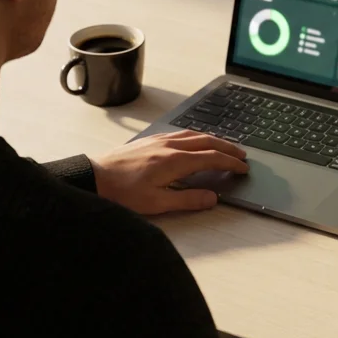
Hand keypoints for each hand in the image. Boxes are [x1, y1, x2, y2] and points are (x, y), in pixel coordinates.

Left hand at [90, 130, 248, 214]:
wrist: (95, 178)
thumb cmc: (123, 192)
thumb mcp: (158, 203)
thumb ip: (188, 200)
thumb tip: (212, 197)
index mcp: (175, 161)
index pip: (212, 158)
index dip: (230, 163)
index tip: (243, 168)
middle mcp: (170, 146)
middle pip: (207, 142)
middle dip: (227, 148)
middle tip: (242, 155)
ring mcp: (159, 140)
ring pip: (195, 134)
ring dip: (214, 140)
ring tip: (225, 147)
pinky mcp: (150, 140)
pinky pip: (181, 133)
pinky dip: (197, 136)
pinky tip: (196, 141)